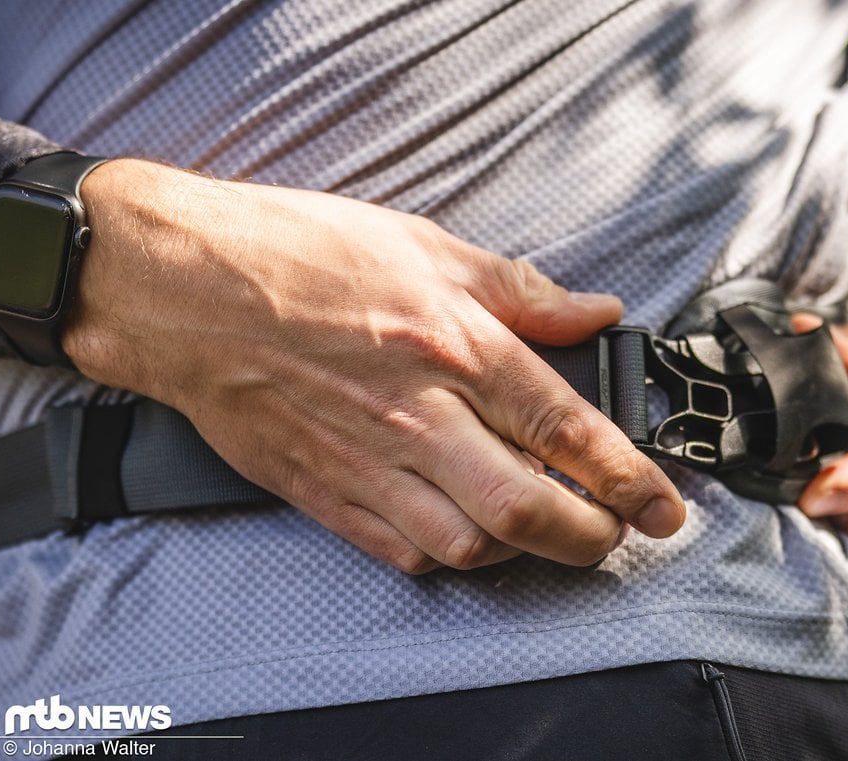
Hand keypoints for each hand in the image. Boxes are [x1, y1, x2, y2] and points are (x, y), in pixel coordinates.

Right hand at [64, 159, 684, 572]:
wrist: (184, 287)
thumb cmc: (300, 254)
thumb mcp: (425, 244)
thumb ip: (520, 292)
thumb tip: (594, 312)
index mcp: (455, 346)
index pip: (566, 431)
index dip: (630, 479)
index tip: (663, 507)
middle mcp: (419, 414)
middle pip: (528, 510)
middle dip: (591, 538)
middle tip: (615, 534)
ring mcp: (367, 460)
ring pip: (470, 546)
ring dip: (523, 553)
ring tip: (543, 530)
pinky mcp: (323, 490)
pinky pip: (401, 551)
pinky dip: (449, 556)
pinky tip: (465, 535)